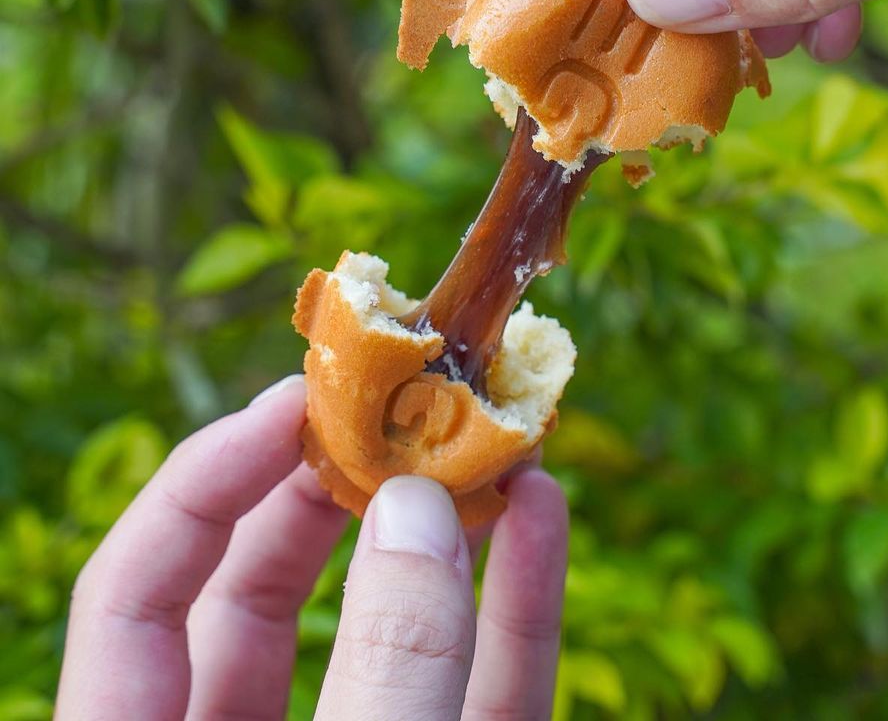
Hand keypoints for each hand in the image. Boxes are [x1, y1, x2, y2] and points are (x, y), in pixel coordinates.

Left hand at [55, 375, 568, 719]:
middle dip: (338, 482)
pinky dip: (517, 604)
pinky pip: (482, 689)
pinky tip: (545, 518)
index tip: (296, 400)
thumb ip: (383, 669)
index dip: (206, 477)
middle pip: (262, 586)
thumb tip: (415, 501)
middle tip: (400, 401)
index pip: (139, 587)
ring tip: (495, 437)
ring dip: (448, 528)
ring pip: (387, 629)